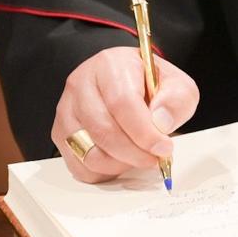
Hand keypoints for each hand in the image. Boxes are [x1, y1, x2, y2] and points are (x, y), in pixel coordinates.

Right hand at [52, 47, 199, 183]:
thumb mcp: (176, 85)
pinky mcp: (61, 133)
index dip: (144, 132)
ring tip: (139, 158)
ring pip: (88, 152)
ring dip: (120, 164)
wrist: (128, 83)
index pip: (122, 102)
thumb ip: (176, 100)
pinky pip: (78, 166)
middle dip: (134, 153)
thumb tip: (160, 123)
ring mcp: (66, 110)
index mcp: (109, 64)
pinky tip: (121, 160)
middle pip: (103, 130)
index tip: (163, 147)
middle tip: (155, 159)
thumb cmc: (150, 84)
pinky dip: (103, 172)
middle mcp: (80, 84)